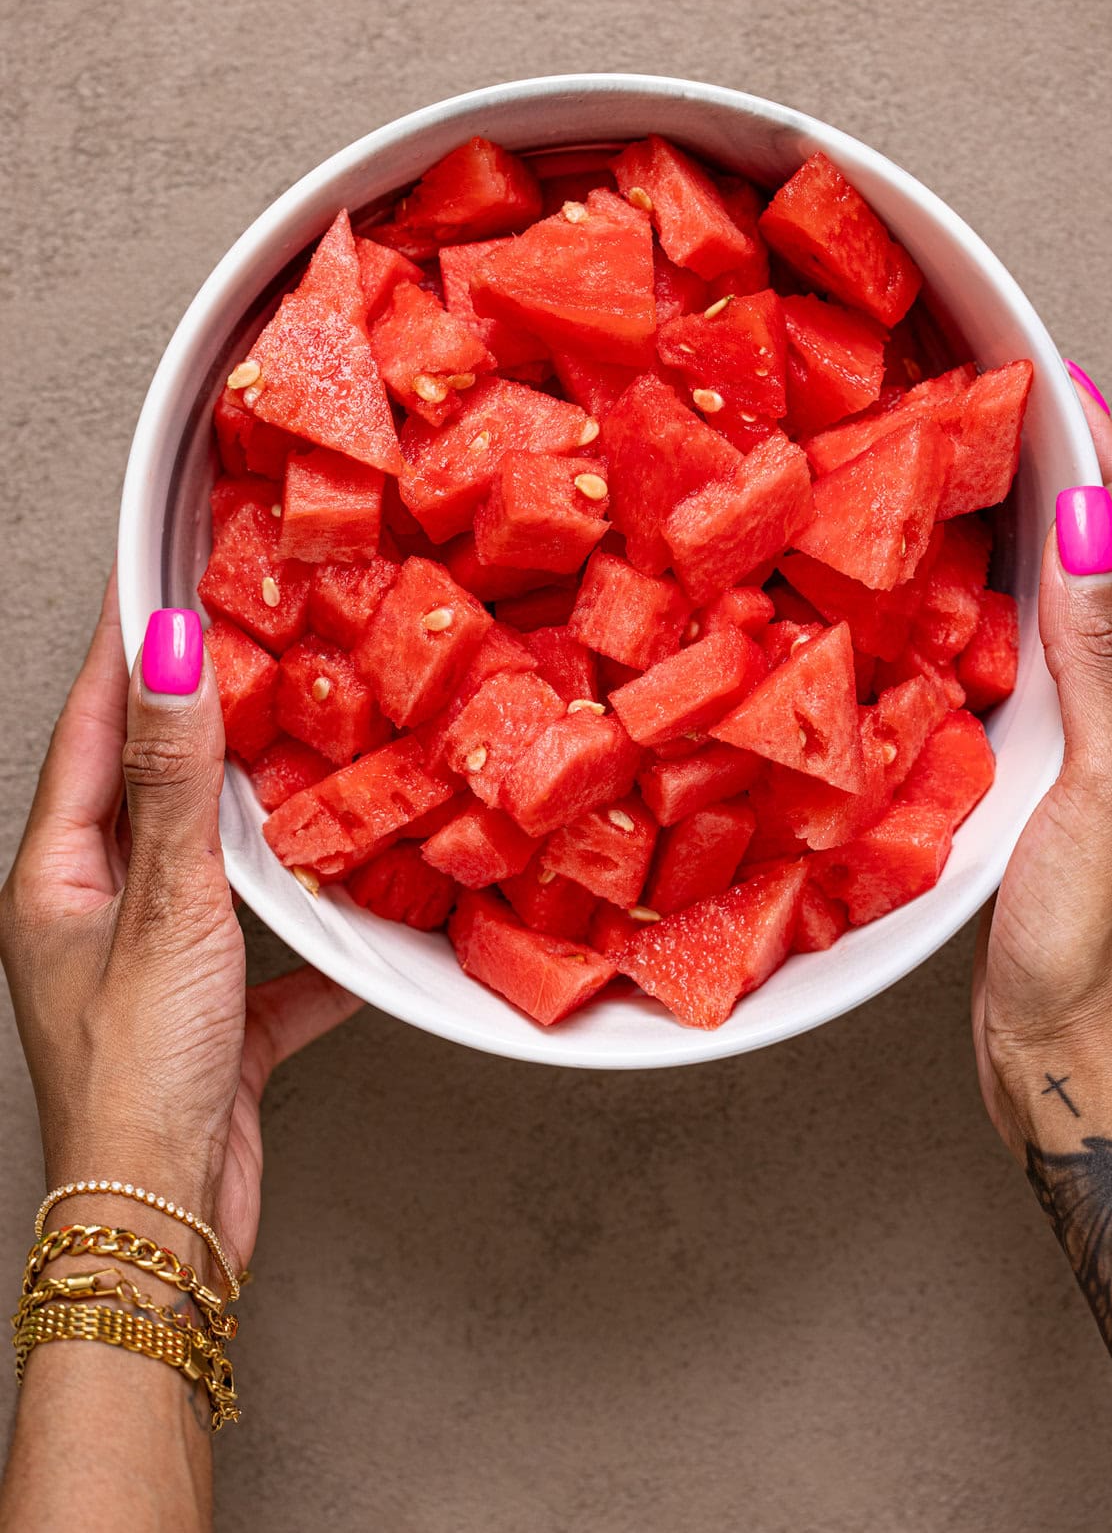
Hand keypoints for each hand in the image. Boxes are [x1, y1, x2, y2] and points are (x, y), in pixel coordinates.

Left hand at [0, 574, 360, 1279]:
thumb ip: (178, 783)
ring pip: (212, 867)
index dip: (129, 654)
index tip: (162, 579)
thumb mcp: (166, 907)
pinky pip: (267, 956)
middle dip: (199, 721)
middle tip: (252, 647)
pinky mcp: (210, 1020)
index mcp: (56, 876)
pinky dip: (310, 939)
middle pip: (151, 791)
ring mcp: (152, 967)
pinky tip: (361, 925)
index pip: (95, 731)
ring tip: (308, 758)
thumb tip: (172, 656)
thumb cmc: (138, 1073)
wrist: (160, 1225)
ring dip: (256, 822)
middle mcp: (95, 913)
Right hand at [973, 379, 1111, 1153]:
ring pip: (1079, 622)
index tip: (1071, 399)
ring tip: (998, 484)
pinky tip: (973, 602)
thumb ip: (1104, 664)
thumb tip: (1084, 540)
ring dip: (1042, 550)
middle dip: (1080, 494)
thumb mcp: (1108, 791)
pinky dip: (1009, 620)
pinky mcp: (1062, 779)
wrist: (1066, 1055)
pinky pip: (1041, 672)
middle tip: (1026, 420)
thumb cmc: (1098, 946)